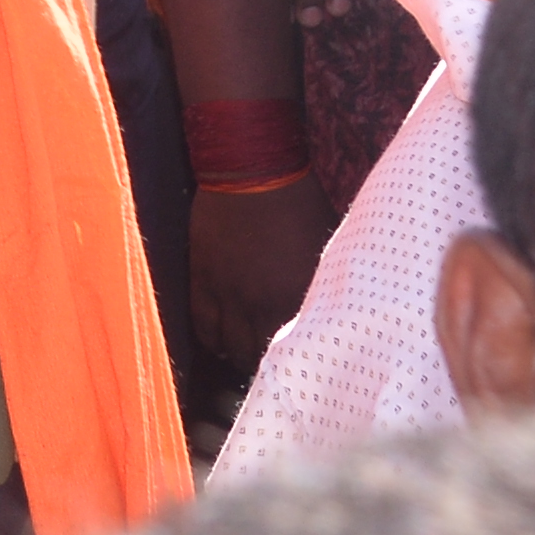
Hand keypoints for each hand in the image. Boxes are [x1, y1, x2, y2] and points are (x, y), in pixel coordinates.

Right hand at [185, 169, 339, 377]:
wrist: (252, 169)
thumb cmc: (299, 203)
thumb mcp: (325, 244)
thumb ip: (325, 281)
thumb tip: (332, 305)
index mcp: (299, 294)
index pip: (300, 346)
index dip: (301, 360)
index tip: (303, 364)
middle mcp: (263, 302)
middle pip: (261, 355)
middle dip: (267, 364)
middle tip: (272, 365)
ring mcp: (229, 292)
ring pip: (230, 346)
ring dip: (238, 356)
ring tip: (245, 357)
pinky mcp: (202, 278)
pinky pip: (202, 324)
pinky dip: (210, 338)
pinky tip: (219, 343)